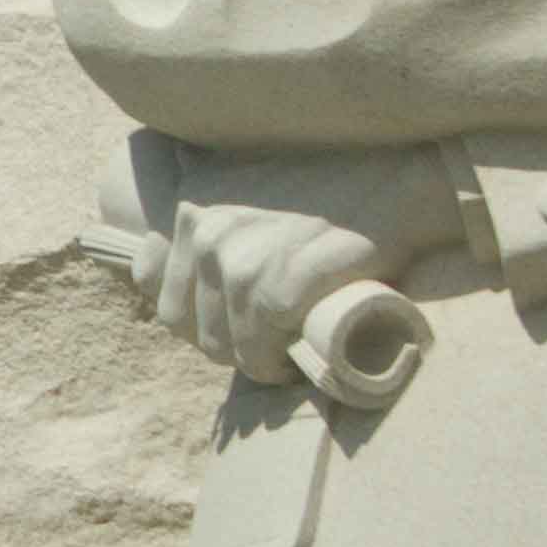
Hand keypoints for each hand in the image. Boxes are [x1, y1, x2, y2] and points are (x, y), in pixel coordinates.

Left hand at [129, 143, 473, 377]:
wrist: (398, 181)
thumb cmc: (329, 189)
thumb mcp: (245, 189)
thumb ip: (199, 220)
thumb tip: (149, 262)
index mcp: (191, 208)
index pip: (161, 296)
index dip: (199, 321)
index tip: (236, 322)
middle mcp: (206, 231)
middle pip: (192, 329)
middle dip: (228, 344)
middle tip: (268, 342)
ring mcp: (241, 260)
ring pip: (226, 347)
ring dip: (256, 361)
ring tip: (286, 350)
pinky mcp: (281, 286)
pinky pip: (261, 350)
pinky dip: (278, 365)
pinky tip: (298, 357)